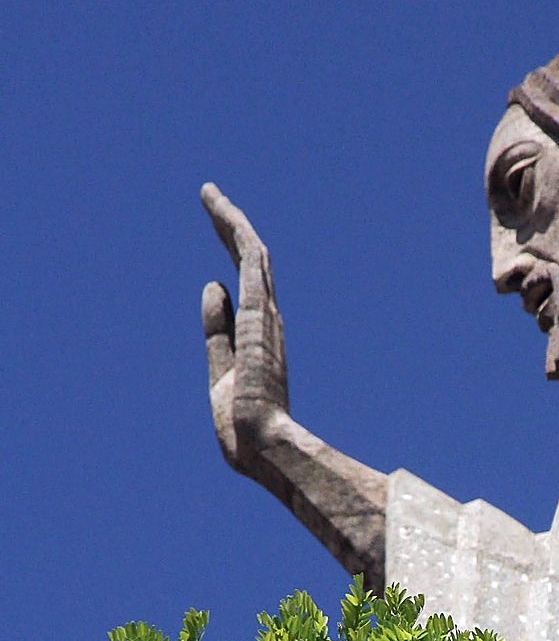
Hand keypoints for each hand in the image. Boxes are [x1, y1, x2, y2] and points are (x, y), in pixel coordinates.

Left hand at [201, 183, 289, 469]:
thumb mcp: (222, 372)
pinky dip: (237, 234)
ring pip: (250, 254)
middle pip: (249, 263)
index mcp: (259, 338)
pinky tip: (223, 211)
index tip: (220, 231)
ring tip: (209, 194)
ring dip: (229, 222)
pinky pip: (251, 262)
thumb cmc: (247, 429)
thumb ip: (216, 331)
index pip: (244, 286)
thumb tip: (212, 285)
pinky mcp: (260, 314)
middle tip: (214, 200)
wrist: (264, 446)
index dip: (230, 256)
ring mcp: (266, 315)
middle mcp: (267, 320)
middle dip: (230, 230)